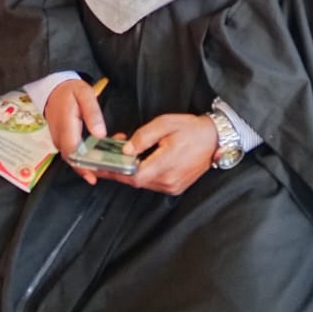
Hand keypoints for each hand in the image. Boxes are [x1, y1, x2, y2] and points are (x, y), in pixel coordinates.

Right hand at [45, 80, 106, 176]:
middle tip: (113, 171)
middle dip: (93, 169)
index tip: (99, 174)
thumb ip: (92, 114)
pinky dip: (87, 158)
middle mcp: (59, 138)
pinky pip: (73, 155)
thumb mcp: (85, 95)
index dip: (85, 166)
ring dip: (91, 165)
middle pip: (74, 161)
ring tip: (112, 163)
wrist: (53, 90)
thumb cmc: (70, 91)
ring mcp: (59, 141)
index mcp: (65, 126)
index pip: (73, 152)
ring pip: (74, 160)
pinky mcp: (61, 142)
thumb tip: (100, 135)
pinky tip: (102, 156)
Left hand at [101, 114, 217, 195]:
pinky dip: (141, 173)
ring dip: (129, 170)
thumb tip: (126, 150)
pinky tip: (136, 161)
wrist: (215, 139)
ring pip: (142, 182)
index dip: (114, 172)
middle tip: (102, 158)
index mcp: (166, 165)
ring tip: (119, 155)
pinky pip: (151, 182)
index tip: (97, 166)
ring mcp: (172, 187)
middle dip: (117, 169)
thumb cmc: (191, 129)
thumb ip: (143, 137)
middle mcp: (169, 181)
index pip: (133, 175)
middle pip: (135, 181)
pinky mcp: (175, 187)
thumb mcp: (165, 124)